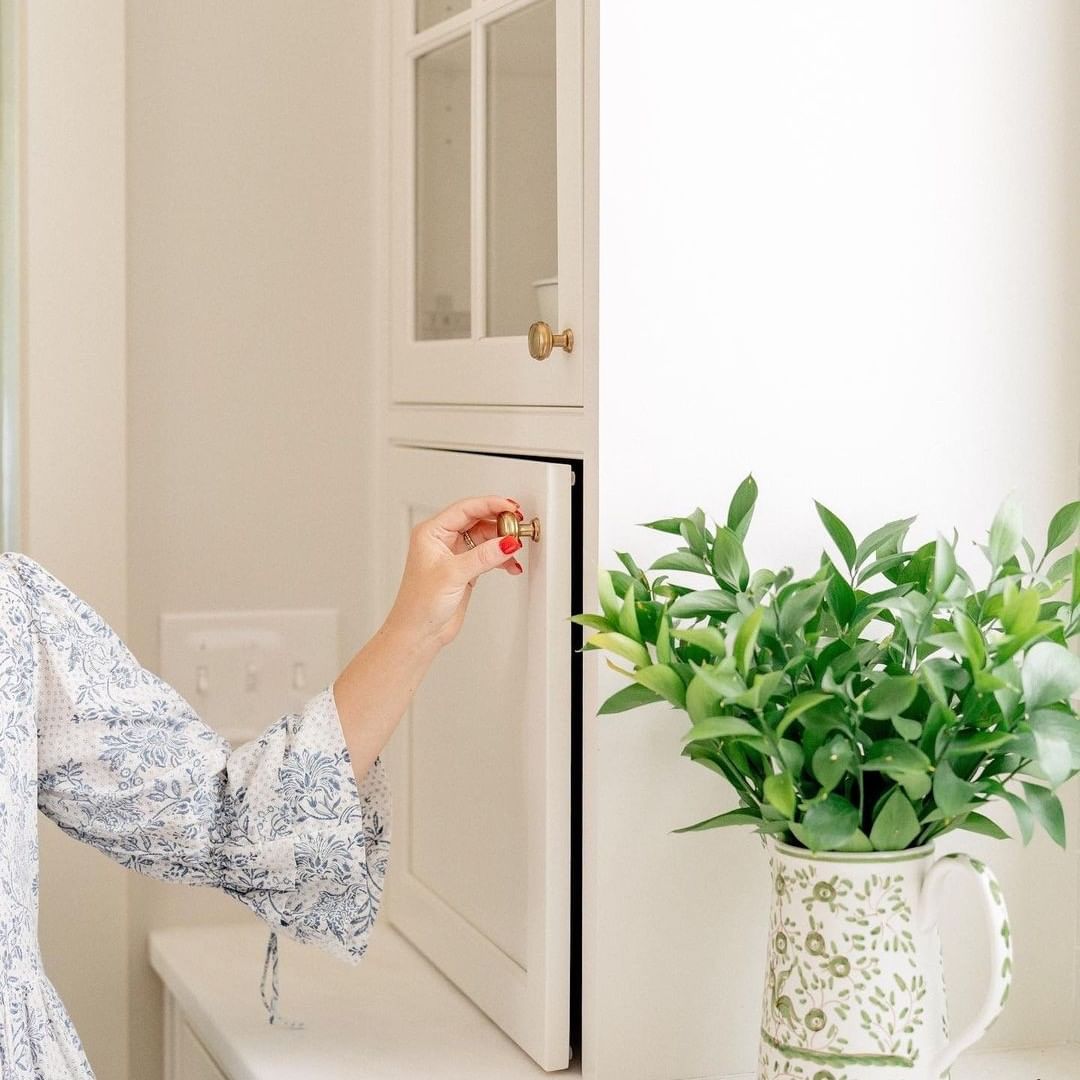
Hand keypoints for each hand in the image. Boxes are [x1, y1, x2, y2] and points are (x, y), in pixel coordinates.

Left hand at [386, 494, 525, 648]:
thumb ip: (482, 556)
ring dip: (502, 542)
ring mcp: (455, 554)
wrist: (418, 632)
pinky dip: (501, 559)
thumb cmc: (419, 604)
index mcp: (432, 532)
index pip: (465, 509)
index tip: (510, 508)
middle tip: (517, 527)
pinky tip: (511, 565)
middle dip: (499, 522)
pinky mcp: (465, 569)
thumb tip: (506, 542)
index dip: (490, 505)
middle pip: (477, 520)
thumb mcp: (453, 574)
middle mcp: (443, 540)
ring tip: (516, 547)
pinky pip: (488, 555)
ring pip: (485, 538)